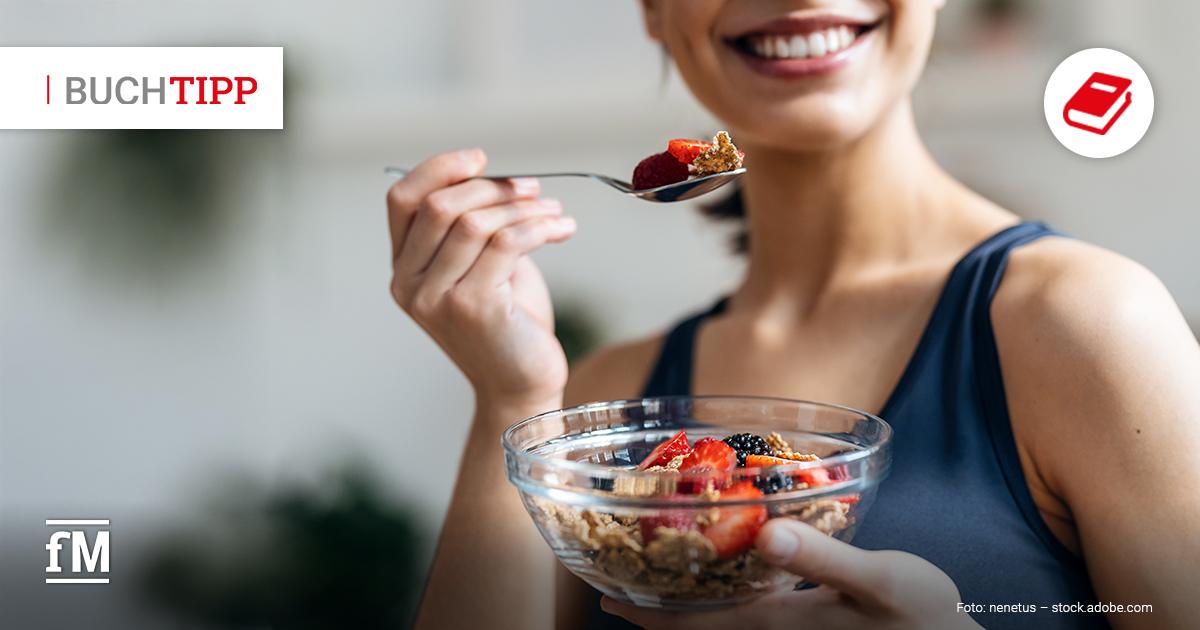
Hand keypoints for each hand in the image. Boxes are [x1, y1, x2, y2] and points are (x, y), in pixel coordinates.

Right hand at [387, 148, 575, 408]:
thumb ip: (472, 226)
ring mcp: (437, 299)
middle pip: (441, 205)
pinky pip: (506, 244)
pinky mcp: (472, 308)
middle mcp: (409, 284)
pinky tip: (563, 228)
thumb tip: (493, 176)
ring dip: (523, 207)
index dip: (438, 168)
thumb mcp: (481, 266)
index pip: (402, 200)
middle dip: (493, 188)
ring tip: (554, 212)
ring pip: (475, 222)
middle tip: (533, 190)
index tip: (480, 158)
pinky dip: (539, 227)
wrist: (523, 384)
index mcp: (404, 268)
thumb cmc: (508, 322)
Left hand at [602, 519, 980, 629]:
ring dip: (681, 599)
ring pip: (715, 619)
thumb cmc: (923, 618)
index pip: (689, 627)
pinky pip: (743, 611)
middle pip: (692, 625)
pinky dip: (718, 593)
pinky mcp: (803, 624)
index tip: (602, 593)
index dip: (642, 614)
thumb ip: (824, 559)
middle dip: (650, 604)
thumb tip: (766, 533)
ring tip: (652, 565)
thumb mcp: (883, 584)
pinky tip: (720, 567)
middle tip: (613, 568)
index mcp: (774, 626)